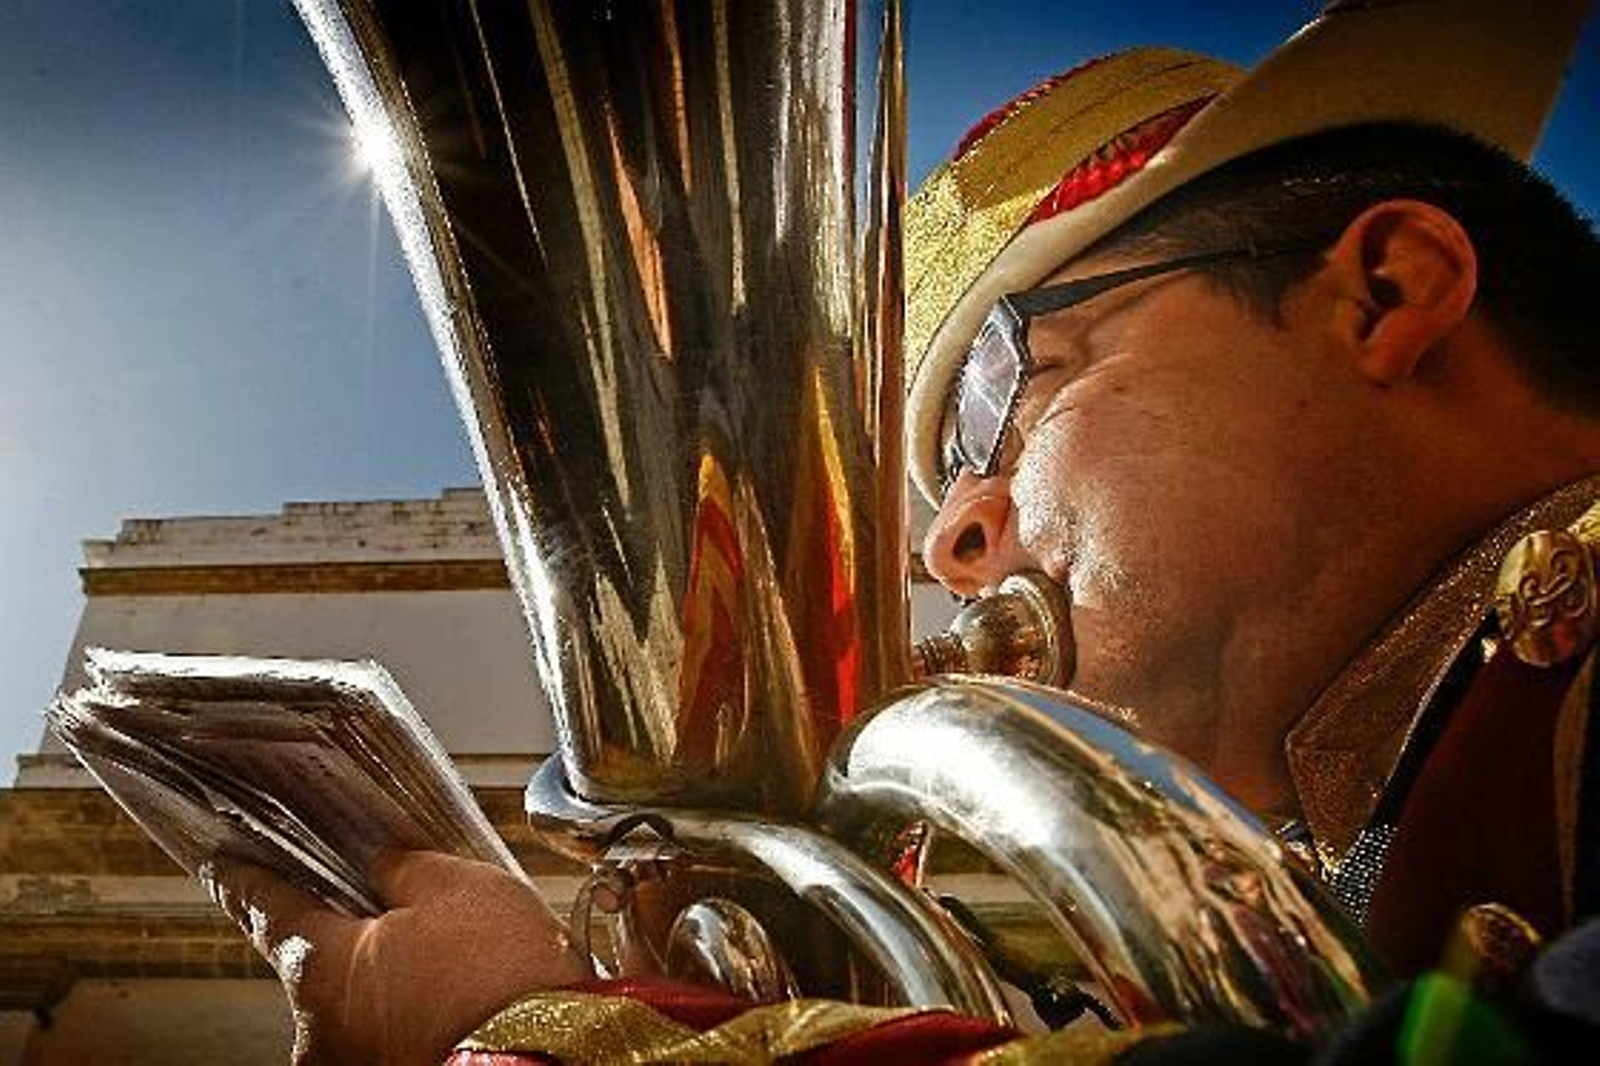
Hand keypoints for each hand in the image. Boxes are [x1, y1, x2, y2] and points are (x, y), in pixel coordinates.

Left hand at [207, 850, 591, 1064]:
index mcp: (318, 967)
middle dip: (354, 932)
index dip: (244, 876)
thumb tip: (382, 866)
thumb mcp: (458, 888)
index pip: (263, 906)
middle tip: (401, 905)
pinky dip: (410, 1011)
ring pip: (356, 1003)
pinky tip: (456, 992)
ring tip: (454, 956)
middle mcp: (317, 1031)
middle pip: (318, 960)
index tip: (222, 863)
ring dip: (388, 977)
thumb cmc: (500, 978)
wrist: (554, 1058)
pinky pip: (387, 1034)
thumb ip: (403, 867)